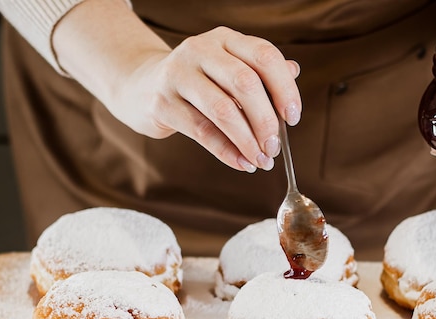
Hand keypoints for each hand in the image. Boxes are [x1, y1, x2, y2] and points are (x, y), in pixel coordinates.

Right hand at [53, 0, 301, 172]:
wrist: (141, 86)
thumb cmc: (197, 82)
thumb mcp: (227, 69)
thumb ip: (259, 71)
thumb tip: (294, 72)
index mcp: (225, 39)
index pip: (265, 56)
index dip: (285, 88)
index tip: (293, 117)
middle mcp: (201, 50)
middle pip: (245, 83)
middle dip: (266, 121)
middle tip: (274, 147)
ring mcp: (178, 74)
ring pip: (223, 110)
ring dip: (248, 141)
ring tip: (261, 160)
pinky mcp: (163, 103)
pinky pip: (202, 131)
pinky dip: (227, 152)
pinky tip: (242, 163)